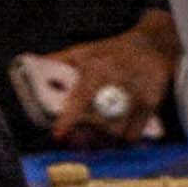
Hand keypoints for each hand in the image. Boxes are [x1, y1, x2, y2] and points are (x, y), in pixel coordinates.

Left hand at [31, 26, 178, 143]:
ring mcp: (138, 96)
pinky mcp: (152, 106)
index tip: (58, 134)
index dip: (68, 119)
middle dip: (85, 132)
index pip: (81, 99)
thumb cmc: (112, 50)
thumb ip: (60, 62)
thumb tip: (36, 72)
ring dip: (103, 138)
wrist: (151, 48)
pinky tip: (113, 133)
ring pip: (117, 132)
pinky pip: (134, 134)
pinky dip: (121, 138)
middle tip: (75, 136)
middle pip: (99, 121)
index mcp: (98, 69)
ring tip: (94, 135)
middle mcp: (119, 84)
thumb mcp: (83, 51)